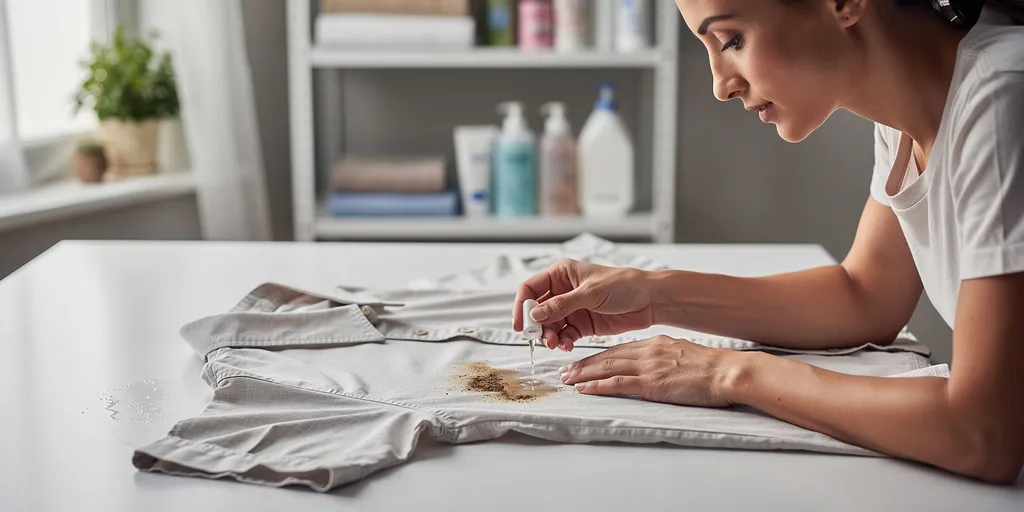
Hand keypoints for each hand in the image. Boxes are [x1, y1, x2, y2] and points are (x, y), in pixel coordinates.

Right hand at [513, 259, 657, 350]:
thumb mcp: (590, 293)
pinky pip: (564, 335)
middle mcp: (563, 291)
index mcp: (561, 274)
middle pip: (538, 310)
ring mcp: (572, 308)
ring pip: (550, 325)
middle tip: (542, 338)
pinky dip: (563, 341)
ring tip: (556, 344)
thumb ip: (561, 304)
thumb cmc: (623, 285)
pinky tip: (567, 345)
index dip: (522, 305)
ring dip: (549, 336)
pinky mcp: (582, 324)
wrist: (650, 300)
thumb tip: (535, 314)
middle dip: (537, 325)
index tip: (520, 324)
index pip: (531, 288)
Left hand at [558, 335, 736, 407]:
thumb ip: (666, 358)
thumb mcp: (684, 354)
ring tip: (567, 380)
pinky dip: (598, 386)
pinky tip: (584, 389)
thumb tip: (658, 366)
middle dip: (584, 364)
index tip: (584, 362)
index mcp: (655, 344)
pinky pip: (618, 383)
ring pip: (607, 368)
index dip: (598, 356)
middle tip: (565, 371)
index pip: (619, 350)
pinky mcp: (652, 383)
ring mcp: (648, 367)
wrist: (727, 371)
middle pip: (607, 357)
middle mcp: (647, 352)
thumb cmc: (712, 368)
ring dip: (584, 374)